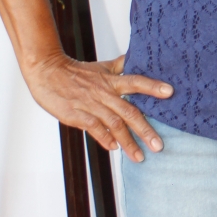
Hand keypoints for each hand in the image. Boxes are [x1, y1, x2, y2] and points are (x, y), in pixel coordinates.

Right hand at [24, 52, 172, 162]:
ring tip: (139, 156)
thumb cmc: (75, 72)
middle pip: (129, 112)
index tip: (170, 92)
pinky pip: (94, 128)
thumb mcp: (100, 67)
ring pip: (114, 125)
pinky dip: (105, 139)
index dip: (152, 86)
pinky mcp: (76, 115)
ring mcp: (90, 105)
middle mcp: (104, 93)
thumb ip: (119, 66)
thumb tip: (134, 60)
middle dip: (145, 130)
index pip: (136, 82)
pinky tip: (114, 148)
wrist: (46, 71)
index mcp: (111, 81)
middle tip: (159, 146)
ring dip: (128, 142)